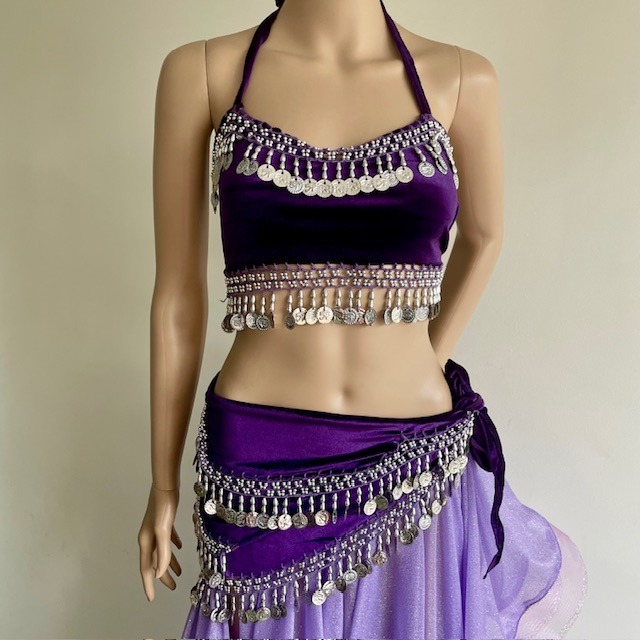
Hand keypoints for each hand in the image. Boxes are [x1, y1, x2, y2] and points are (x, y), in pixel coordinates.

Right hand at [138, 484, 181, 600]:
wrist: (166, 484)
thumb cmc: (163, 507)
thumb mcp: (164, 530)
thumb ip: (162, 551)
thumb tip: (159, 574)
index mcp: (146, 541)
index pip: (146, 568)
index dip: (149, 584)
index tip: (152, 599)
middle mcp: (148, 537)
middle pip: (154, 562)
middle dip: (162, 576)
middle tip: (173, 587)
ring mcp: (155, 528)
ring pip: (161, 551)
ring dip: (169, 563)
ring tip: (179, 573)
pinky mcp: (164, 520)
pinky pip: (168, 538)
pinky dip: (173, 545)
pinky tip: (180, 546)